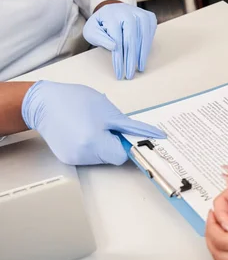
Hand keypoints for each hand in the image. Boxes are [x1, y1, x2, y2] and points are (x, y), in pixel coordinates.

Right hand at [21, 81, 165, 164]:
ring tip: (93, 125)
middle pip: (112, 157)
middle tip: (108, 124)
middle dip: (115, 142)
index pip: (122, 155)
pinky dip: (92, 145)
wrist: (43, 103)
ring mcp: (73, 159)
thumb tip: (152, 135)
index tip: (128, 134)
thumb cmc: (76, 101)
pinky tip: (84, 130)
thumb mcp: (108, 111)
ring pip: (101, 156)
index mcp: (94, 143)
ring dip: (103, 143)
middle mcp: (82, 156)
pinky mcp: (66, 158)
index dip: (129, 144)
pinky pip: (89, 154)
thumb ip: (130, 127)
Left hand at [83, 2, 157, 79]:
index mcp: (112, 15)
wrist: (113, 10)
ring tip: (140, 68)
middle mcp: (128, 12)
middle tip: (130, 75)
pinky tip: (143, 56)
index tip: (119, 73)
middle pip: (132, 39)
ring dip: (142, 55)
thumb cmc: (101, 24)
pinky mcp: (149, 17)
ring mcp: (141, 13)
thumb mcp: (92, 30)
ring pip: (144, 37)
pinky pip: (151, 34)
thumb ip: (98, 38)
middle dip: (131, 59)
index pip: (117, 40)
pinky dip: (148, 46)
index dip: (119, 59)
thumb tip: (114, 46)